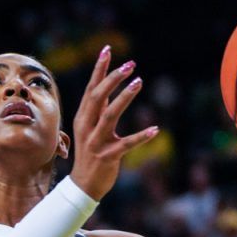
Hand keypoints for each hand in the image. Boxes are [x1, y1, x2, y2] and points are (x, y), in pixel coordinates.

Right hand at [70, 48, 158, 199]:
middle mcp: (87, 127)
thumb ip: (97, 110)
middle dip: (113, 79)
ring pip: (110, 115)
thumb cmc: (90, 155)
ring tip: (139, 82)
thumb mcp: (89, 129)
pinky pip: (126, 144)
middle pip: (98, 97)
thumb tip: (107, 88)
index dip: (99, 69)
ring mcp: (96, 142)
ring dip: (125, 98)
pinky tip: (155, 129)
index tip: (108, 50)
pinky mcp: (108, 156)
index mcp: (82, 118)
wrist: (83, 186)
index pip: (91, 89)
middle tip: (130, 65)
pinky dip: (141, 137)